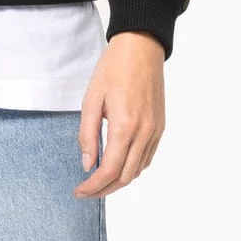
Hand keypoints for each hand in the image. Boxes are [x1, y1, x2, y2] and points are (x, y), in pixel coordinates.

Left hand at [76, 33, 165, 197]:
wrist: (142, 49)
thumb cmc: (114, 69)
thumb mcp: (91, 100)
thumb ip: (87, 135)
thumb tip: (87, 164)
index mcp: (125, 126)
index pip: (109, 170)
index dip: (93, 186)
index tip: (79, 191)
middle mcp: (145, 133)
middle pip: (125, 177)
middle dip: (104, 189)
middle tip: (86, 192)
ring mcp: (155, 131)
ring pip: (138, 170)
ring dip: (118, 181)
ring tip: (99, 181)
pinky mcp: (160, 128)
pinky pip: (146, 158)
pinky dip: (131, 169)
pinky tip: (117, 167)